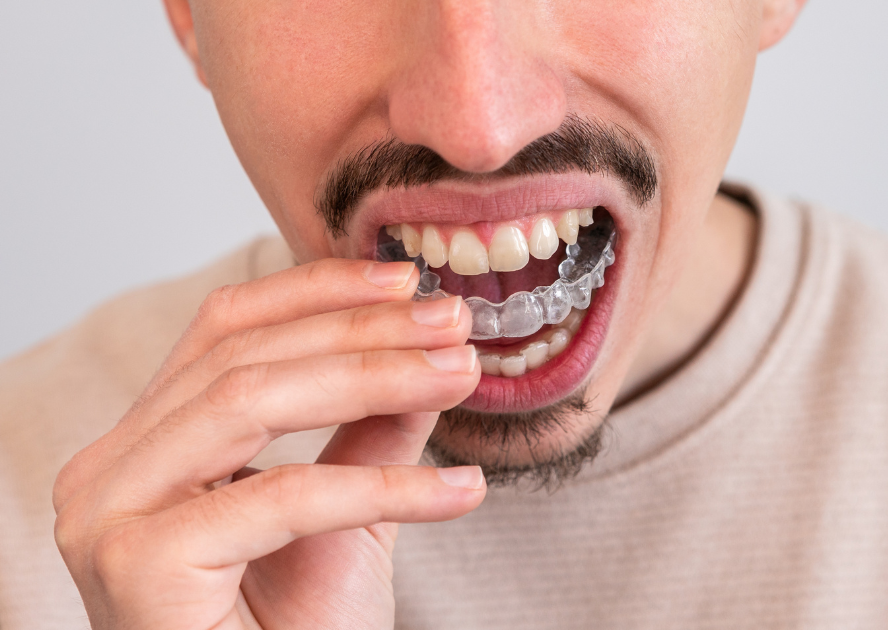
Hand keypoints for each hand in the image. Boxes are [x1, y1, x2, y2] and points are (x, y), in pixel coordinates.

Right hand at [52, 258, 483, 628]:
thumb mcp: (346, 513)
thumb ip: (370, 428)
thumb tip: (427, 349)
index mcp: (147, 444)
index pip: (224, 331)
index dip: (316, 292)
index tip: (406, 283)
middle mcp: (109, 468)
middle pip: (240, 358)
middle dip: (361, 331)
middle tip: (454, 323)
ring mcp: (110, 514)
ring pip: (249, 402)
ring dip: (372, 377)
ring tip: (458, 373)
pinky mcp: (136, 565)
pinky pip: (280, 498)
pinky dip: (381, 486)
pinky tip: (459, 491)